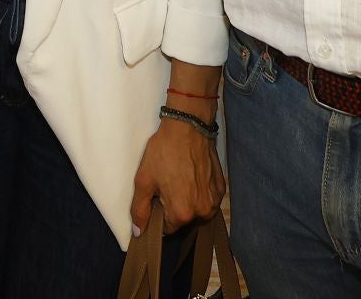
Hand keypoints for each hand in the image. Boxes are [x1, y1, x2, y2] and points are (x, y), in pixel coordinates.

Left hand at [130, 118, 224, 237]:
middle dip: (173, 207)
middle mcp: (202, 211)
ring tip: (180, 179)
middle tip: (167, 184)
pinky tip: (191, 176)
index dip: (158, 213)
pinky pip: (207, 199)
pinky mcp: (221, 188)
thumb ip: (139, 209)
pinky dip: (199, 192)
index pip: (167, 229)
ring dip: (188, 201)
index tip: (156, 197)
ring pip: (196, 210)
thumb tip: (138, 231)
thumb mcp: (144, 180)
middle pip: (183, 220)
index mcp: (182, 213)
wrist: (188, 127)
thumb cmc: (164, 152)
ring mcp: (214, 200)